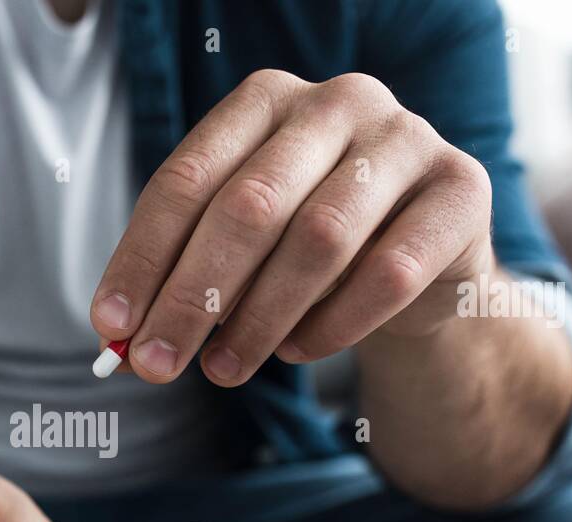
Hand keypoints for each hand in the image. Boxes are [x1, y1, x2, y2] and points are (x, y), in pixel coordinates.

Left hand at [91, 69, 494, 383]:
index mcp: (265, 101)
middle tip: (156, 364)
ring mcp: (406, 138)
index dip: (142, 258)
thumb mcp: (243, 251)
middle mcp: (337, 102)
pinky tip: (299, 351)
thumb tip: (124, 338)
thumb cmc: (309, 250)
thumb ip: (186, 276)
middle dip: (191, 297)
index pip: (187, 179)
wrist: (423, 261)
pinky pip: (388, 272)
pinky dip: (333, 324)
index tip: (110, 326)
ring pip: (318, 239)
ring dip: (259, 319)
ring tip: (222, 370)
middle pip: (249, 206)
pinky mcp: (461, 189)